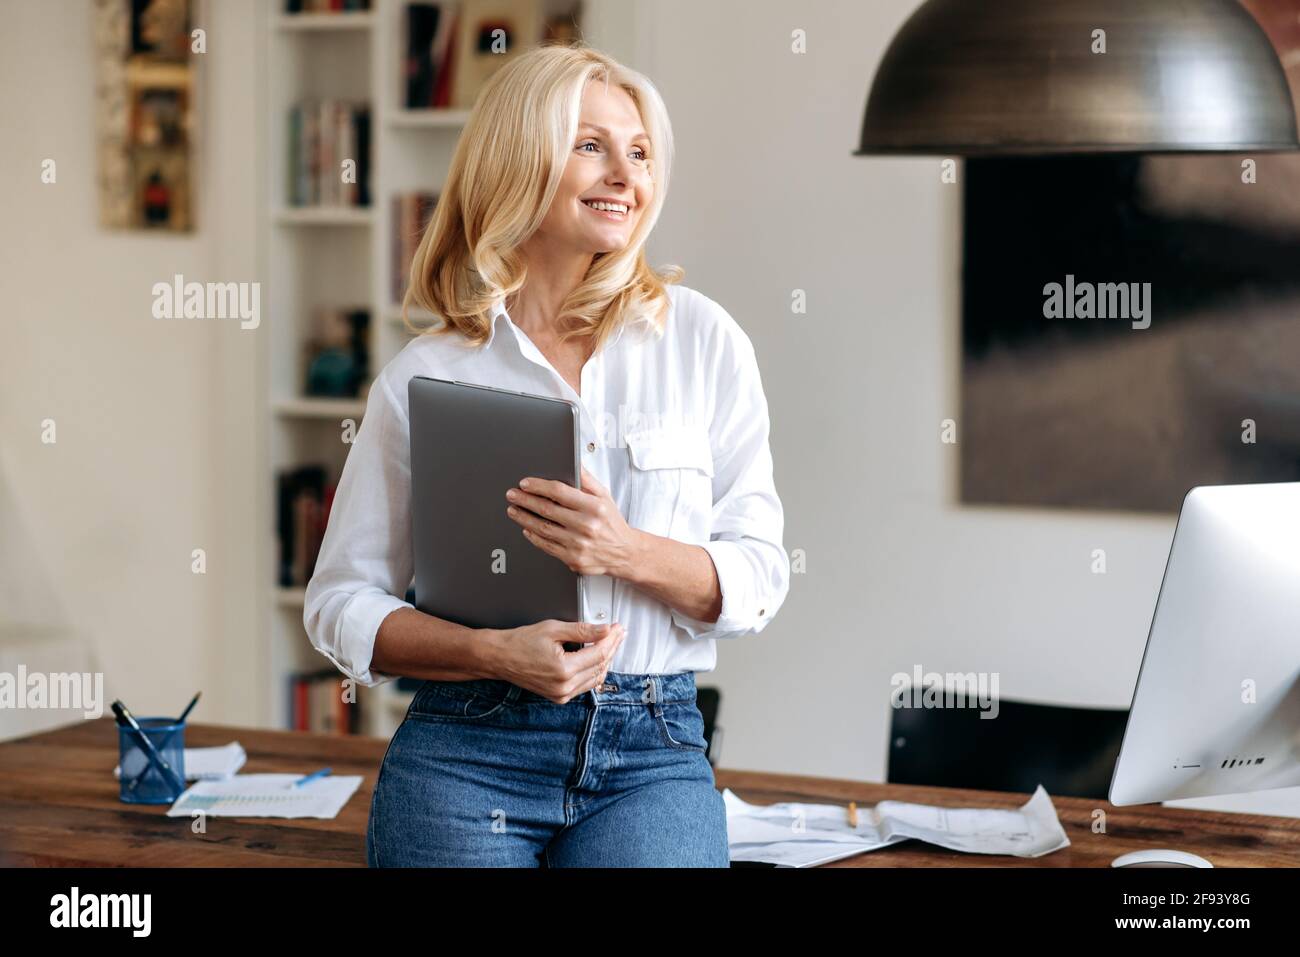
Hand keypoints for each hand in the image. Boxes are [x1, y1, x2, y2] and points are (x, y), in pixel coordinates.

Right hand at [484, 620, 625, 703]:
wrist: (501, 657)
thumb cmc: (521, 642)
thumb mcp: (554, 629)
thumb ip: (582, 630)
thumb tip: (605, 630)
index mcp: (564, 669)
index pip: (599, 653)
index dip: (612, 639)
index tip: (618, 628)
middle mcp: (564, 686)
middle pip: (600, 666)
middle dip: (611, 647)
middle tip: (618, 633)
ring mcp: (561, 694)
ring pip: (595, 677)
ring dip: (605, 660)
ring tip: (610, 643)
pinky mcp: (559, 697)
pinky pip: (585, 685)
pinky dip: (593, 671)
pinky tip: (596, 658)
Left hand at [505, 467, 642, 578]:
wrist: (625, 553)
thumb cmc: (612, 523)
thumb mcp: (605, 496)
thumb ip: (587, 480)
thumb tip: (573, 463)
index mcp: (594, 507)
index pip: (559, 492)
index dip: (539, 486)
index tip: (525, 484)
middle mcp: (586, 526)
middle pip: (547, 509)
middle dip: (525, 500)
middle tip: (512, 495)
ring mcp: (579, 544)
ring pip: (543, 528)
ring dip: (524, 518)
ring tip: (514, 510)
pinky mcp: (573, 559)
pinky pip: (547, 546)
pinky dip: (534, 537)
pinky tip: (527, 529)